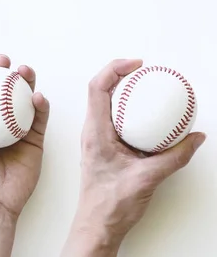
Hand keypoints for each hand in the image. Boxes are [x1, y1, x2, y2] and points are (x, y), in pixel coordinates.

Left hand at [0, 54, 49, 216]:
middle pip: (1, 86)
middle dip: (2, 68)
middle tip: (2, 61)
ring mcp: (17, 125)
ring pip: (24, 96)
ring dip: (26, 79)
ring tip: (23, 70)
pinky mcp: (35, 136)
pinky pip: (40, 116)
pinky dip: (41, 103)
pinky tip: (37, 96)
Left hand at [61, 59, 205, 255]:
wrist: (97, 224)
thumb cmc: (110, 204)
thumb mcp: (147, 178)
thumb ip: (174, 157)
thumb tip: (195, 138)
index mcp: (95, 133)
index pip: (97, 88)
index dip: (115, 68)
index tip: (138, 64)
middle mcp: (92, 132)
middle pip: (100, 90)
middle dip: (122, 74)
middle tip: (147, 71)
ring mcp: (97, 139)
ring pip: (107, 104)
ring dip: (125, 91)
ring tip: (149, 87)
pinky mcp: (105, 147)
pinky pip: (116, 120)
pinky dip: (131, 111)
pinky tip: (150, 116)